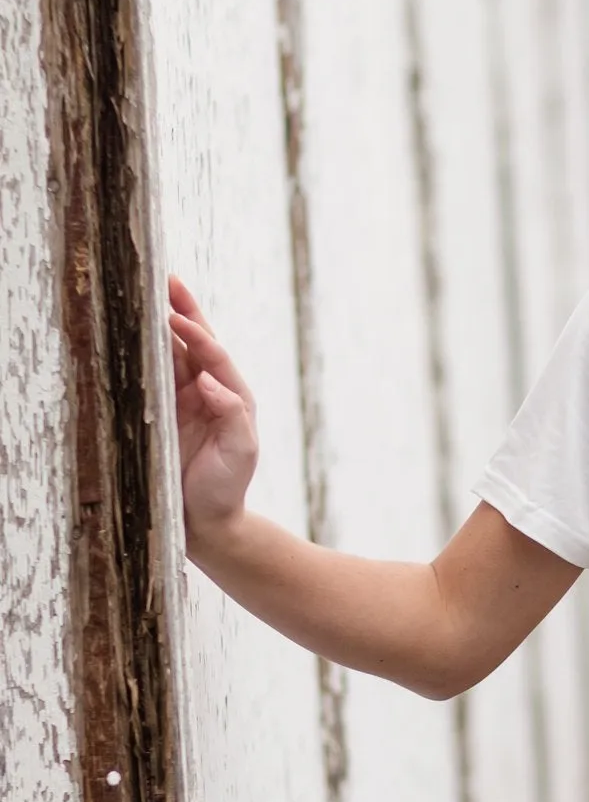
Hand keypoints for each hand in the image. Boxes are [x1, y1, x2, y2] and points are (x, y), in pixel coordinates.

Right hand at [168, 276, 259, 540]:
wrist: (204, 520)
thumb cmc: (226, 487)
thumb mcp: (241, 452)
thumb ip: (232, 415)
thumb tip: (211, 380)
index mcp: (233, 396)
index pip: (214, 356)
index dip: (197, 334)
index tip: (176, 317)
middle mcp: (209, 392)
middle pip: (195, 343)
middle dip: (183, 311)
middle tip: (168, 280)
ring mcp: (184, 400)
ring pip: (172, 354)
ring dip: (162, 325)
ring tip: (150, 294)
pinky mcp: (162, 411)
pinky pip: (153, 375)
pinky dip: (145, 353)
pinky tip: (134, 333)